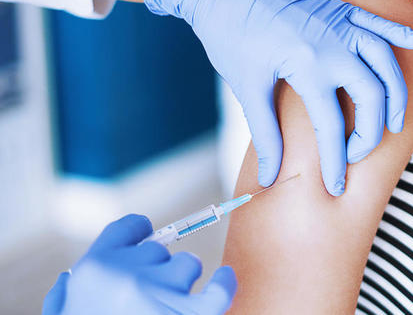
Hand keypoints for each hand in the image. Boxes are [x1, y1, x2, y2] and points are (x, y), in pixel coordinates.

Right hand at [42, 214, 236, 314]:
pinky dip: (225, 283)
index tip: (145, 240)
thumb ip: (64, 298)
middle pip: (160, 251)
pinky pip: (219, 290)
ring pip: (187, 266)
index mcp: (94, 270)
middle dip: (156, 271)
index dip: (139, 235)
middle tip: (144, 299)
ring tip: (164, 309)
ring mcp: (161, 294)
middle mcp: (128, 275)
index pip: (128, 229)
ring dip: (181, 284)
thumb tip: (70, 280)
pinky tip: (224, 278)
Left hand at [143, 0, 412, 195]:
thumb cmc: (229, 35)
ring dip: (396, 93)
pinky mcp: (340, 9)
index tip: (335, 186)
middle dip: (372, 131)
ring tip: (396, 121)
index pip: (332, 125)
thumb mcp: (247, 87)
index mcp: (308, 65)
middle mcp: (333, 43)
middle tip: (359, 153)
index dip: (335, 162)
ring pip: (385, 61)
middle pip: (371, 95)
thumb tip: (270, 178)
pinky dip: (399, 34)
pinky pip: (378, 23)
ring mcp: (341, 23)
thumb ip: (265, 134)